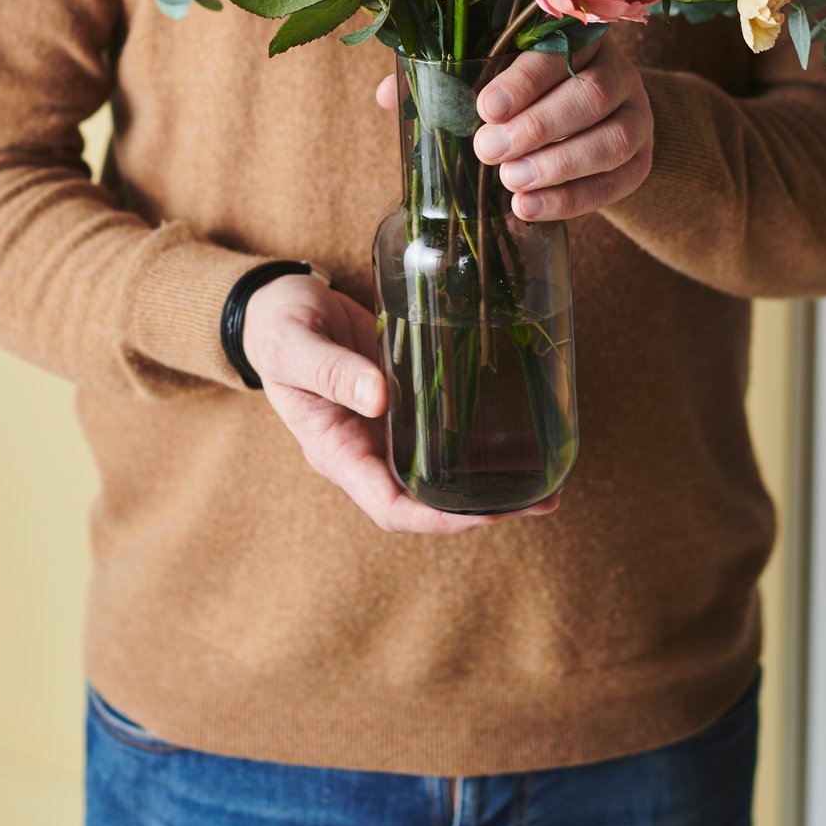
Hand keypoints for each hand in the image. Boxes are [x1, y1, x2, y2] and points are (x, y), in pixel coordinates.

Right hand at [242, 272, 560, 534]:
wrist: (278, 306)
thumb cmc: (277, 328)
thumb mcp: (293, 345)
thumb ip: (330, 370)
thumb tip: (380, 399)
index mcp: (336, 451)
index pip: (390, 507)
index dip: (437, 519)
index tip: (484, 514)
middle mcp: (366, 451)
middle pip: (427, 501)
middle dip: (483, 509)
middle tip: (542, 499)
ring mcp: (387, 431)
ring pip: (444, 473)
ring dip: (492, 481)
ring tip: (548, 477)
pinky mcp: (405, 404)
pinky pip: (446, 435)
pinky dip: (482, 441)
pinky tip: (521, 431)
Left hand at [375, 34, 653, 220]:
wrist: (590, 123)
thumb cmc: (528, 96)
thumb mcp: (492, 80)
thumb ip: (446, 83)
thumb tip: (388, 95)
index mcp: (576, 39)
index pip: (557, 51)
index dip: (522, 81)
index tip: (485, 108)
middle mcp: (615, 72)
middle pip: (589, 95)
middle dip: (536, 127)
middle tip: (488, 151)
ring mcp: (636, 117)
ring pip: (610, 140)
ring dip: (558, 165)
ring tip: (511, 184)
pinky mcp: (641, 161)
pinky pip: (616, 183)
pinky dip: (573, 200)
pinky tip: (530, 209)